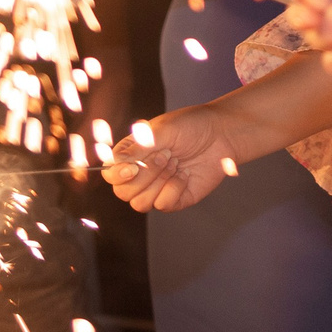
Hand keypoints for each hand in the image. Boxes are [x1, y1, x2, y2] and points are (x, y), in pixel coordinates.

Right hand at [103, 105, 241, 212]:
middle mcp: (140, 173)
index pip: (110, 174)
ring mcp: (156, 188)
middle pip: (123, 193)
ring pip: (140, 204)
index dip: (118, 175)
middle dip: (145, 176)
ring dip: (158, 183)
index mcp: (131, 154)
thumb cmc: (191, 126)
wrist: (221, 135)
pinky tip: (185, 175)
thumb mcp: (163, 130)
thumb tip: (115, 162)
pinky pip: (163, 205)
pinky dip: (174, 190)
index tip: (134, 168)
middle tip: (166, 156)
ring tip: (175, 164)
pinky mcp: (173, 199)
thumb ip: (138, 147)